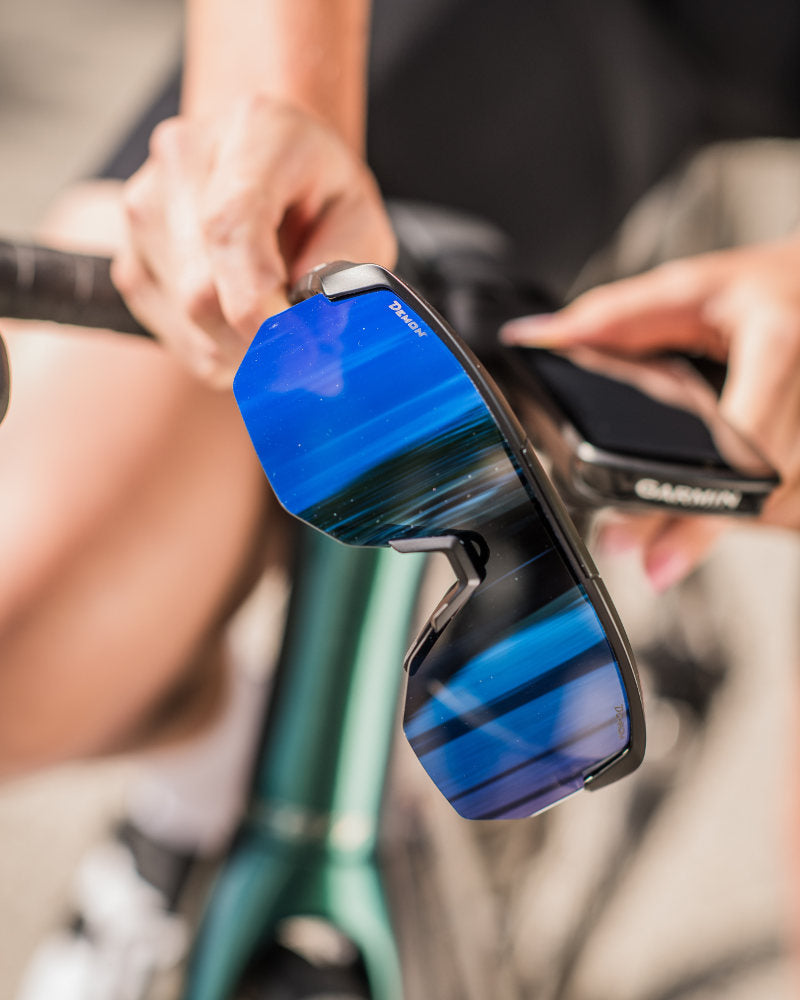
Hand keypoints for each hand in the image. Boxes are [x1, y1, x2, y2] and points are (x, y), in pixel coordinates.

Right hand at [112, 94, 395, 386]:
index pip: (232, 228)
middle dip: (258, 345)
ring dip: (242, 351)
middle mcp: (184, 159)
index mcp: (255, 132)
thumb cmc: (321, 189)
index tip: (300, 351)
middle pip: (201, 290)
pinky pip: (172, 333)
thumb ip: (344, 269)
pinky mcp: (131, 255)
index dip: (259, 305)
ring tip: (280, 328)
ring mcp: (145, 207)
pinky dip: (217, 350)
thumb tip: (317, 330)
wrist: (269, 158)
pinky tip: (245, 326)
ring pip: (187, 321)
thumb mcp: (362, 219)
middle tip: (306, 360)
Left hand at [501, 237, 799, 588]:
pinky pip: (798, 500)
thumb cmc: (766, 288)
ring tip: (682, 529)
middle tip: (648, 552)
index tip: (649, 544)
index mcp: (777, 343)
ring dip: (731, 519)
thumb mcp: (689, 288)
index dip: (695, 501)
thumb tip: (541, 336)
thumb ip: (614, 317)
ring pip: (783, 501)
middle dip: (699, 522)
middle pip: (758, 485)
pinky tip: (733, 505)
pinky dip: (763, 510)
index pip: (741, 442)